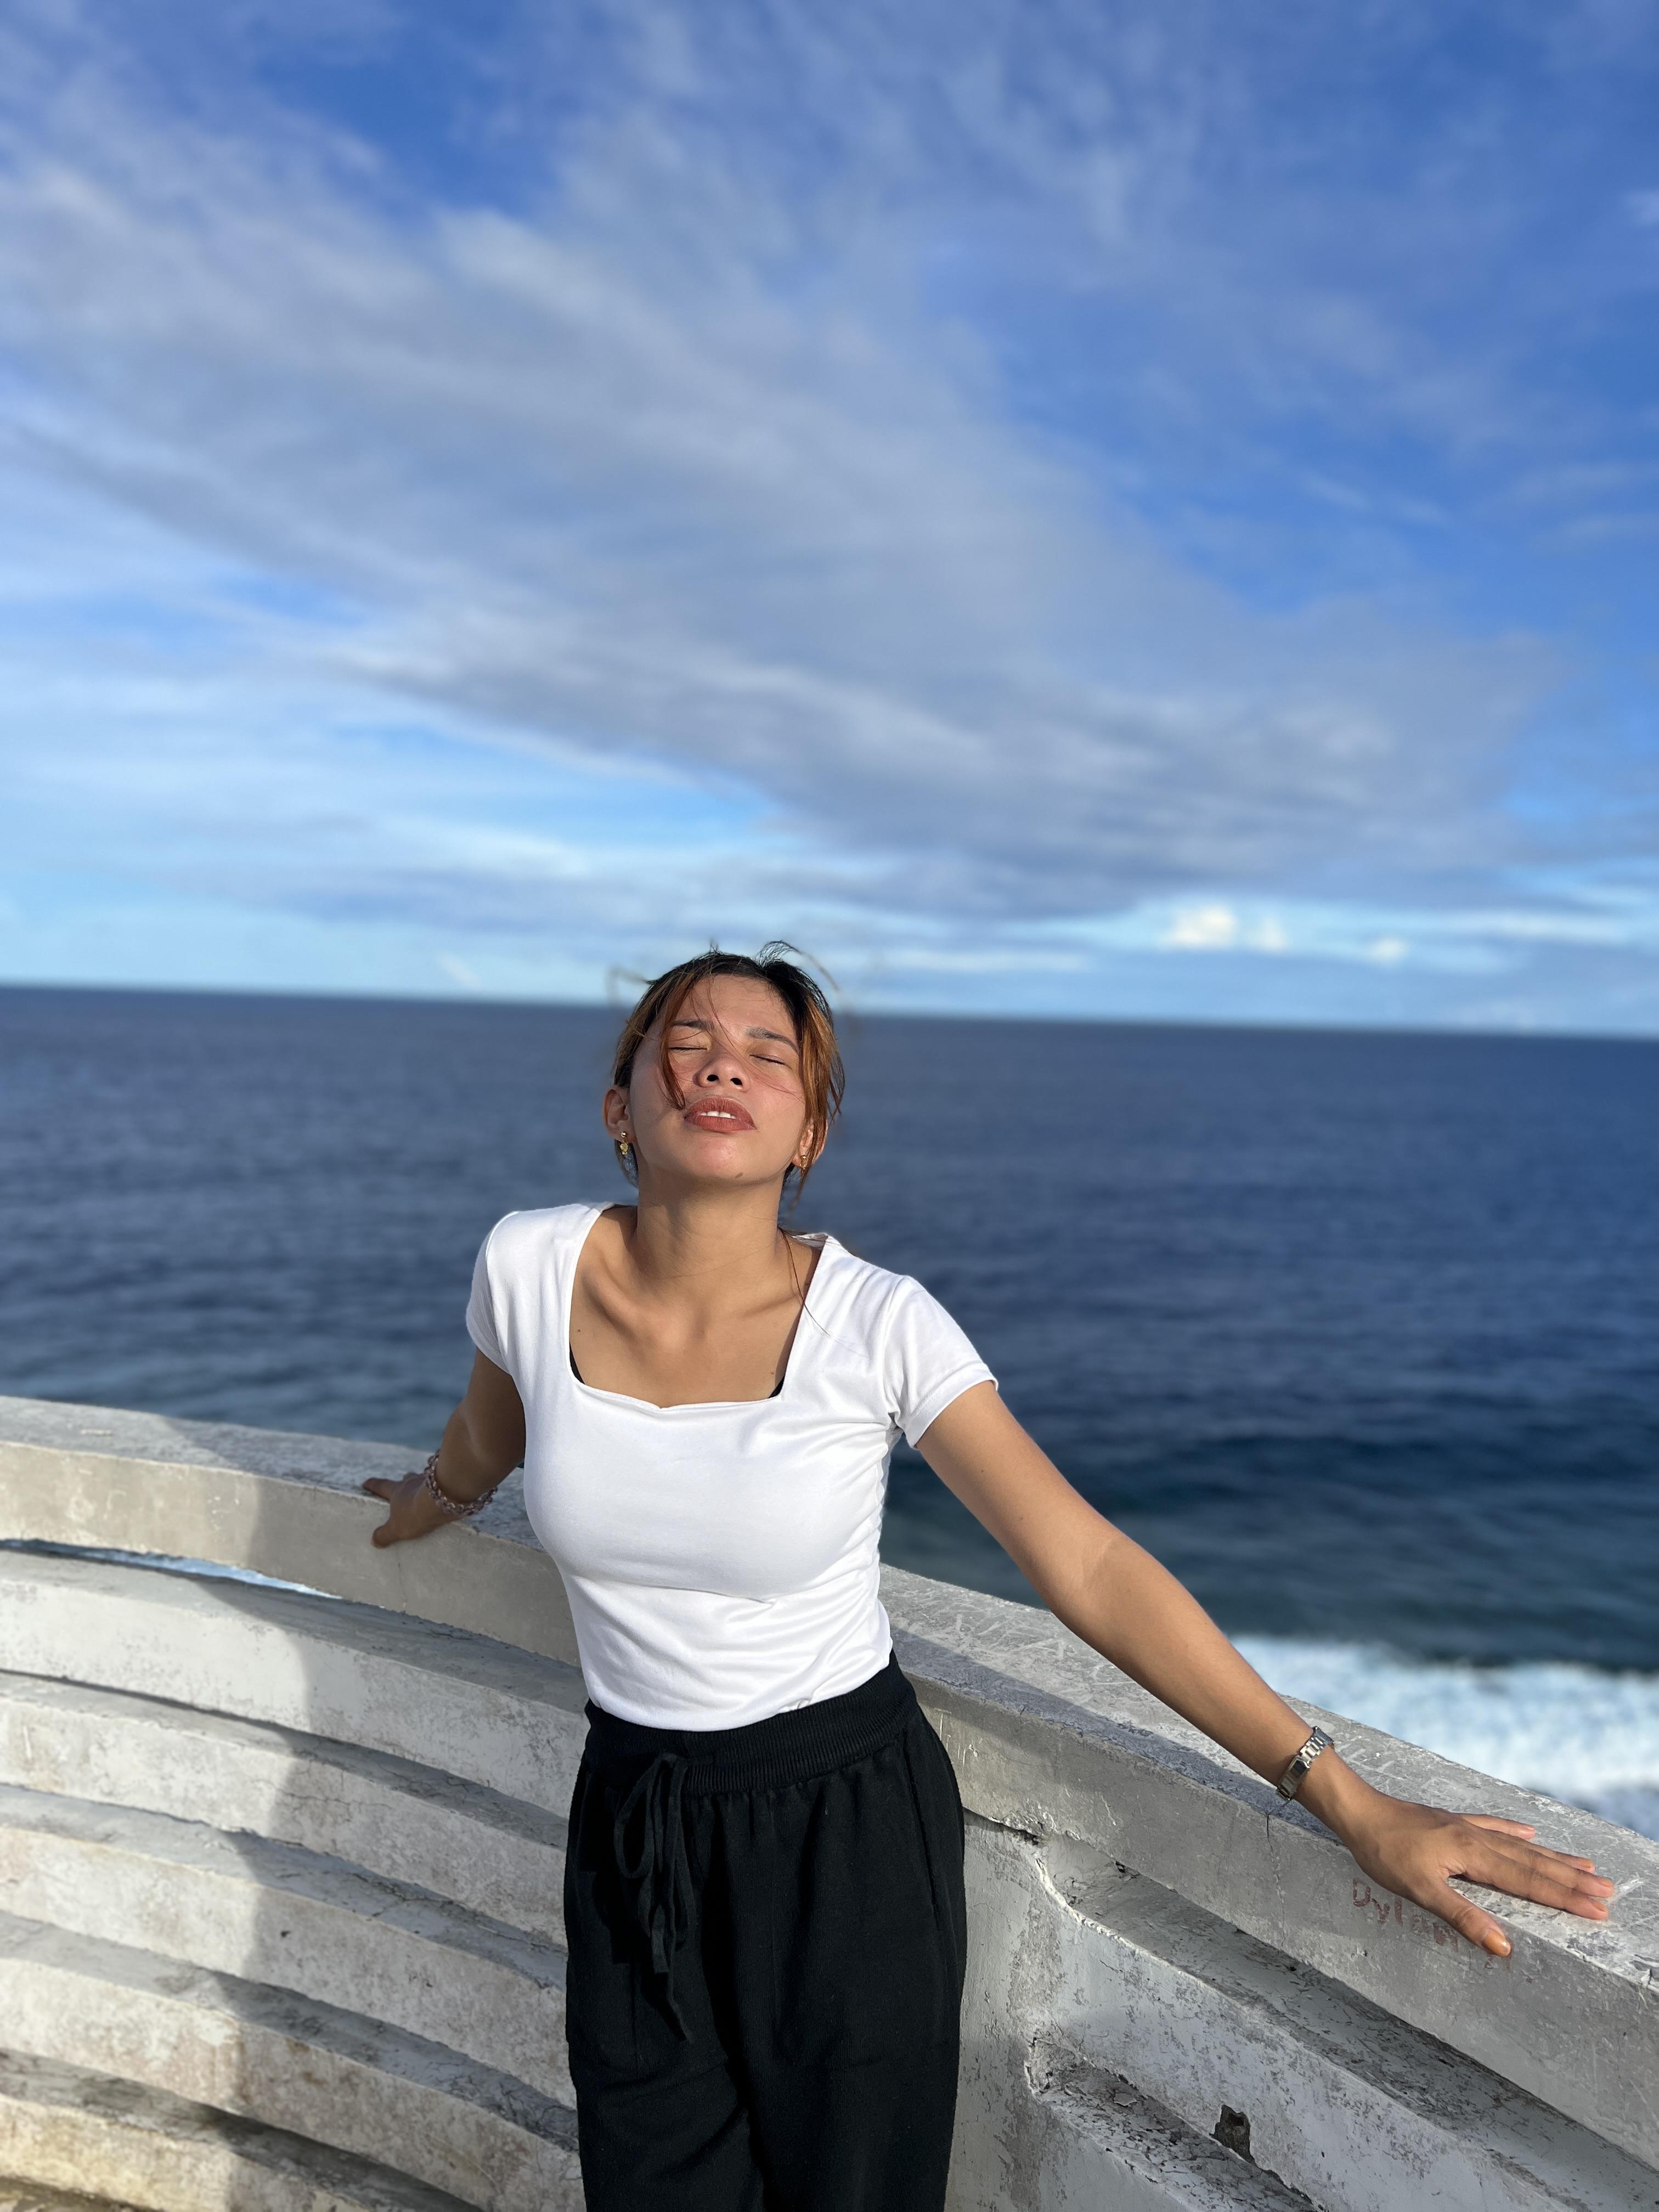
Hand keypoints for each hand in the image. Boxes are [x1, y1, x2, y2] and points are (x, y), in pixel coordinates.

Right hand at [360, 1469, 450, 1546]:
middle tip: (401, 1486)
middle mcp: (412, 1482)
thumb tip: (374, 1541)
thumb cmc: (415, 1513)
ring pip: (422, 1479)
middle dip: (402, 1483)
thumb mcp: (396, 1529)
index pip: (381, 1486)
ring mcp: (429, 1480)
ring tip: (423, 1492)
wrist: (442, 1501)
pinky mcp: (444, 1482)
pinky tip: (443, 1494)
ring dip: (421, 1484)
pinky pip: (439, 1483)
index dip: (373, 1485)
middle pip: (405, 1479)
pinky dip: (439, 1488)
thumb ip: (384, 1535)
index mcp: (397, 1491)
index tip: (366, 1483)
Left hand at [1339, 1789, 1616, 1955]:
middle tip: (1608, 1890)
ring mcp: (1466, 1828)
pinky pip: (1494, 1826)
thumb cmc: (1384, 1853)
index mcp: (1474, 1856)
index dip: (1564, 1898)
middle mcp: (1477, 1839)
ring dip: (1553, 1857)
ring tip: (1586, 1864)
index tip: (1598, 1910)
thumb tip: (1504, 1946)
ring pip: (1520, 1845)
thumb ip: (1463, 1918)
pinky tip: (1530, 1832)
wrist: (1358, 1811)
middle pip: (1534, 1863)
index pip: (1529, 1883)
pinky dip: (1515, 1831)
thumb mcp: (1421, 1891)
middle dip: (1572, 1879)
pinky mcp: (1452, 1823)